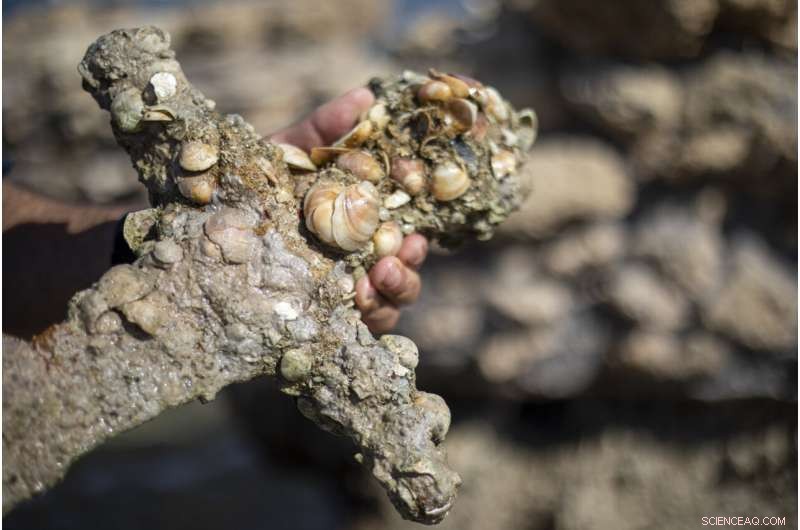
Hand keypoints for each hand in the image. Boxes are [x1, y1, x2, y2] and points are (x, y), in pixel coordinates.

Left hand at [270, 88, 427, 333]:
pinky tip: (356, 299)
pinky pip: (362, 324)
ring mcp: (343, 291)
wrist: (202, 224)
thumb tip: (366, 95)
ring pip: (390, 299)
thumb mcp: (286, 153)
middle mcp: (357, 259)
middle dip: (410, 263)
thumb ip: (324, 130)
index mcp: (357, 222)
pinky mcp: (327, 318)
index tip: (417, 219)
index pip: (400, 227)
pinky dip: (368, 313)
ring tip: (379, 275)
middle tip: (405, 249)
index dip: (415, 225)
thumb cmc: (250, 187)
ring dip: (396, 288)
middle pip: (403, 267)